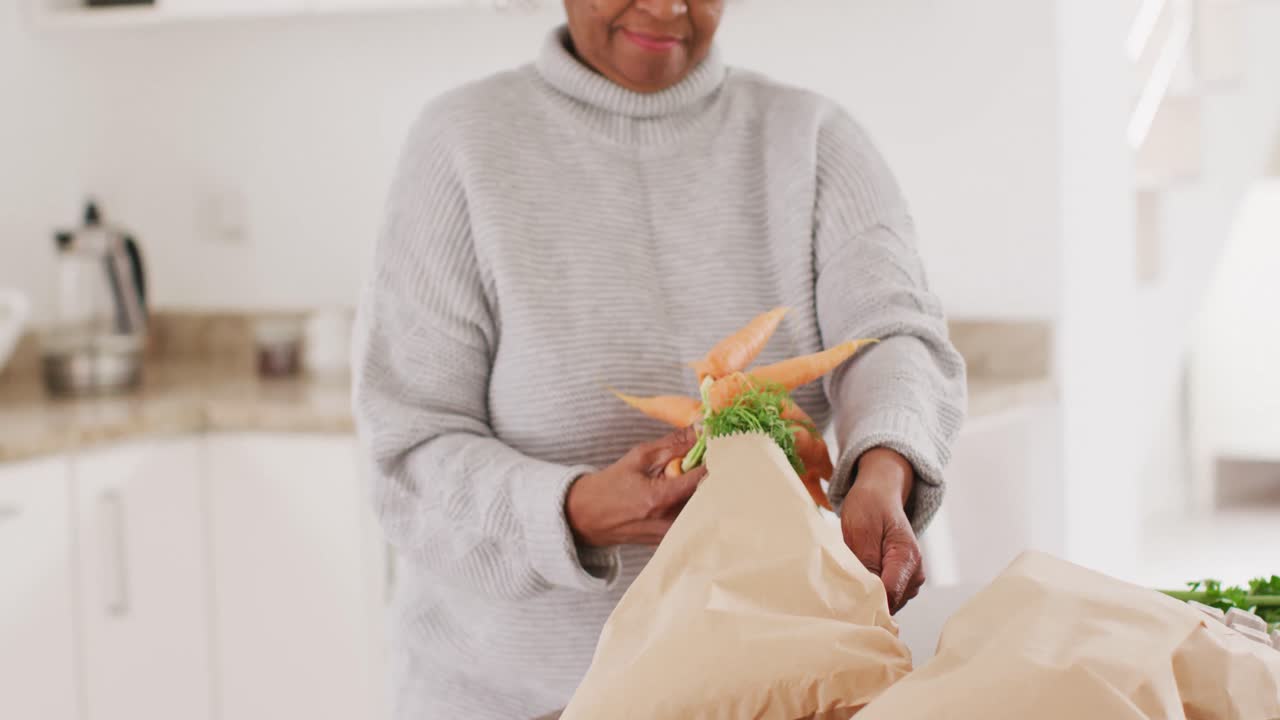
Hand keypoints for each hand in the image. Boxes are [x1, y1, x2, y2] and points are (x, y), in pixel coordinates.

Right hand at [566, 426, 706, 547]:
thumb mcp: (640, 456)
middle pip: (710, 496)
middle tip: (710, 461)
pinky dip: (697, 504)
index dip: (715, 459)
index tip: (718, 447)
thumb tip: (702, 428)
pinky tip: (688, 493)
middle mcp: (669, 521)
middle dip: (714, 476)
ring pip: (705, 509)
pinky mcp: (672, 541)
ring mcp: (672, 535)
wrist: (589, 517)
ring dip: (706, 491)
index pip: (703, 478)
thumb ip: (674, 444)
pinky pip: (695, 520)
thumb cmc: (612, 484)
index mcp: (659, 499)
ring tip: (695, 477)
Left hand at [840, 447, 924, 612]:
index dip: (867, 602)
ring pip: (887, 602)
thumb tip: (868, 596)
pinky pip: (886, 595)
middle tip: (843, 582)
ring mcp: (911, 578)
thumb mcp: (862, 530)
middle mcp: (915, 573)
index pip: (889, 596)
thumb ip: (867, 563)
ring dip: (868, 593)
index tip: (844, 600)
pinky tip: (860, 575)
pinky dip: (871, 589)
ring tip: (852, 574)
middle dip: (866, 598)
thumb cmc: (870, 506)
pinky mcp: (902, 580)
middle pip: (889, 602)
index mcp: (907, 558)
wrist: (880, 493)